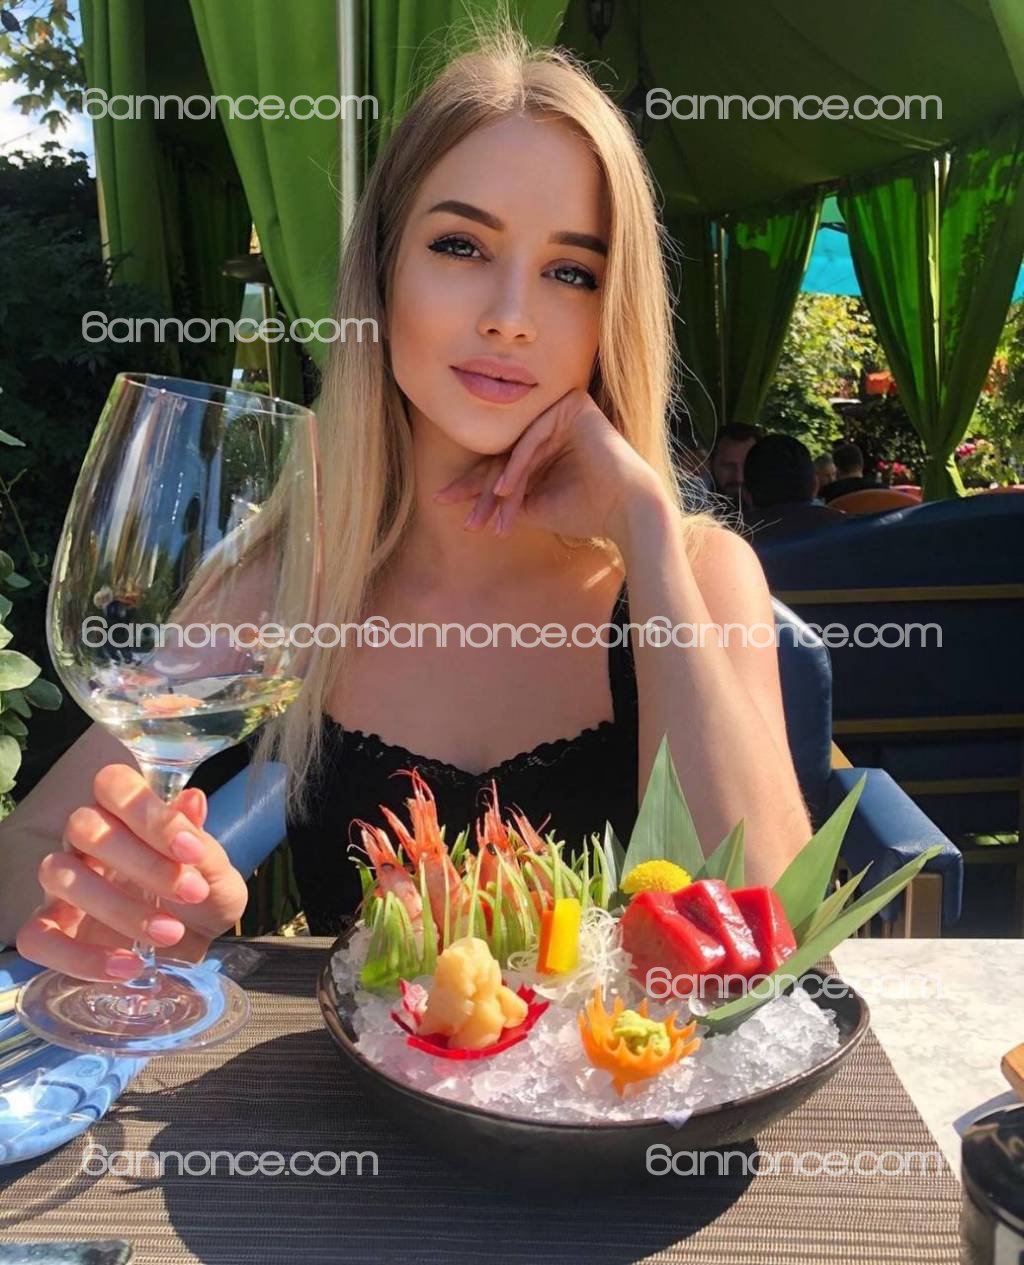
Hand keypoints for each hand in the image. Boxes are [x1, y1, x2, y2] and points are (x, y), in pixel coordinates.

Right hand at [15, 764, 249, 982]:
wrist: (196, 950)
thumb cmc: (203, 901)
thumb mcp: (218, 877)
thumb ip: (203, 844)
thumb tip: (192, 800)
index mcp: (126, 815)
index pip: (114, 785)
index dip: (149, 813)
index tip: (190, 850)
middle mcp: (87, 843)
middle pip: (83, 825)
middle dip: (141, 861)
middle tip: (191, 892)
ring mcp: (63, 886)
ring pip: (59, 875)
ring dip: (118, 907)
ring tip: (170, 932)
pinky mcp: (50, 931)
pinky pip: (37, 937)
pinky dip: (79, 956)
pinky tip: (127, 966)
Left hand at [432, 388, 663, 543]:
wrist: (627, 511)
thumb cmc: (586, 512)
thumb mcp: (534, 506)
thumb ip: (505, 497)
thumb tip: (466, 498)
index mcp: (544, 445)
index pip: (500, 463)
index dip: (471, 486)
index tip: (442, 501)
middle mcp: (551, 424)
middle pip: (503, 454)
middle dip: (476, 489)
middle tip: (450, 506)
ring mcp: (562, 412)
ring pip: (515, 449)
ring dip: (496, 488)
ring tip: (482, 517)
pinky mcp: (573, 406)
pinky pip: (532, 437)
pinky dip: (517, 466)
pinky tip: (503, 490)